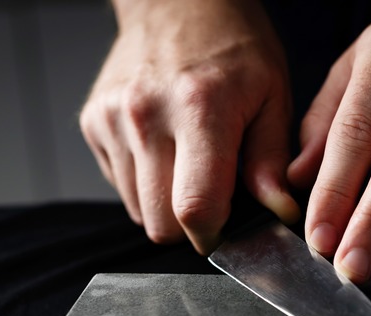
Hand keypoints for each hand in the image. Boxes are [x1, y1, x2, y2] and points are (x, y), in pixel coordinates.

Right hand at [79, 0, 299, 253]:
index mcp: (200, 110)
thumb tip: (276, 211)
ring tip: (190, 166)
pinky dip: (145, 182)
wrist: (175, 0)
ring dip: (167, 206)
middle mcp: (147, 117)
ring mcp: (113, 120)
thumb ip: (271, 159)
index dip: (214, 237)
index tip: (228, 233)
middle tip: (214, 200)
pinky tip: (166, 150)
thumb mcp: (272, 94)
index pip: (195, 209)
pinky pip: (120, 185)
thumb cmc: (232, 44)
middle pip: (160, 224)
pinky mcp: (93, 122)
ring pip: (138, 211)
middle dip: (191, 228)